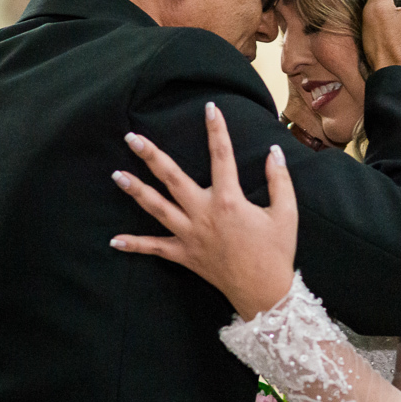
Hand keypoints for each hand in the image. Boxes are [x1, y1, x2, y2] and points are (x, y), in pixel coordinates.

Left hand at [110, 103, 297, 318]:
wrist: (265, 293)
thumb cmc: (276, 252)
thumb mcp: (286, 213)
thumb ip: (280, 180)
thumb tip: (274, 151)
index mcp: (229, 200)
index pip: (222, 156)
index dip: (217, 130)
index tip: (210, 108)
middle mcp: (203, 214)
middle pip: (172, 178)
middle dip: (151, 156)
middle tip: (132, 138)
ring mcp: (190, 235)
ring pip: (157, 208)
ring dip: (135, 191)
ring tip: (116, 175)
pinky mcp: (184, 255)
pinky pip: (155, 249)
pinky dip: (135, 244)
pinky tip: (114, 240)